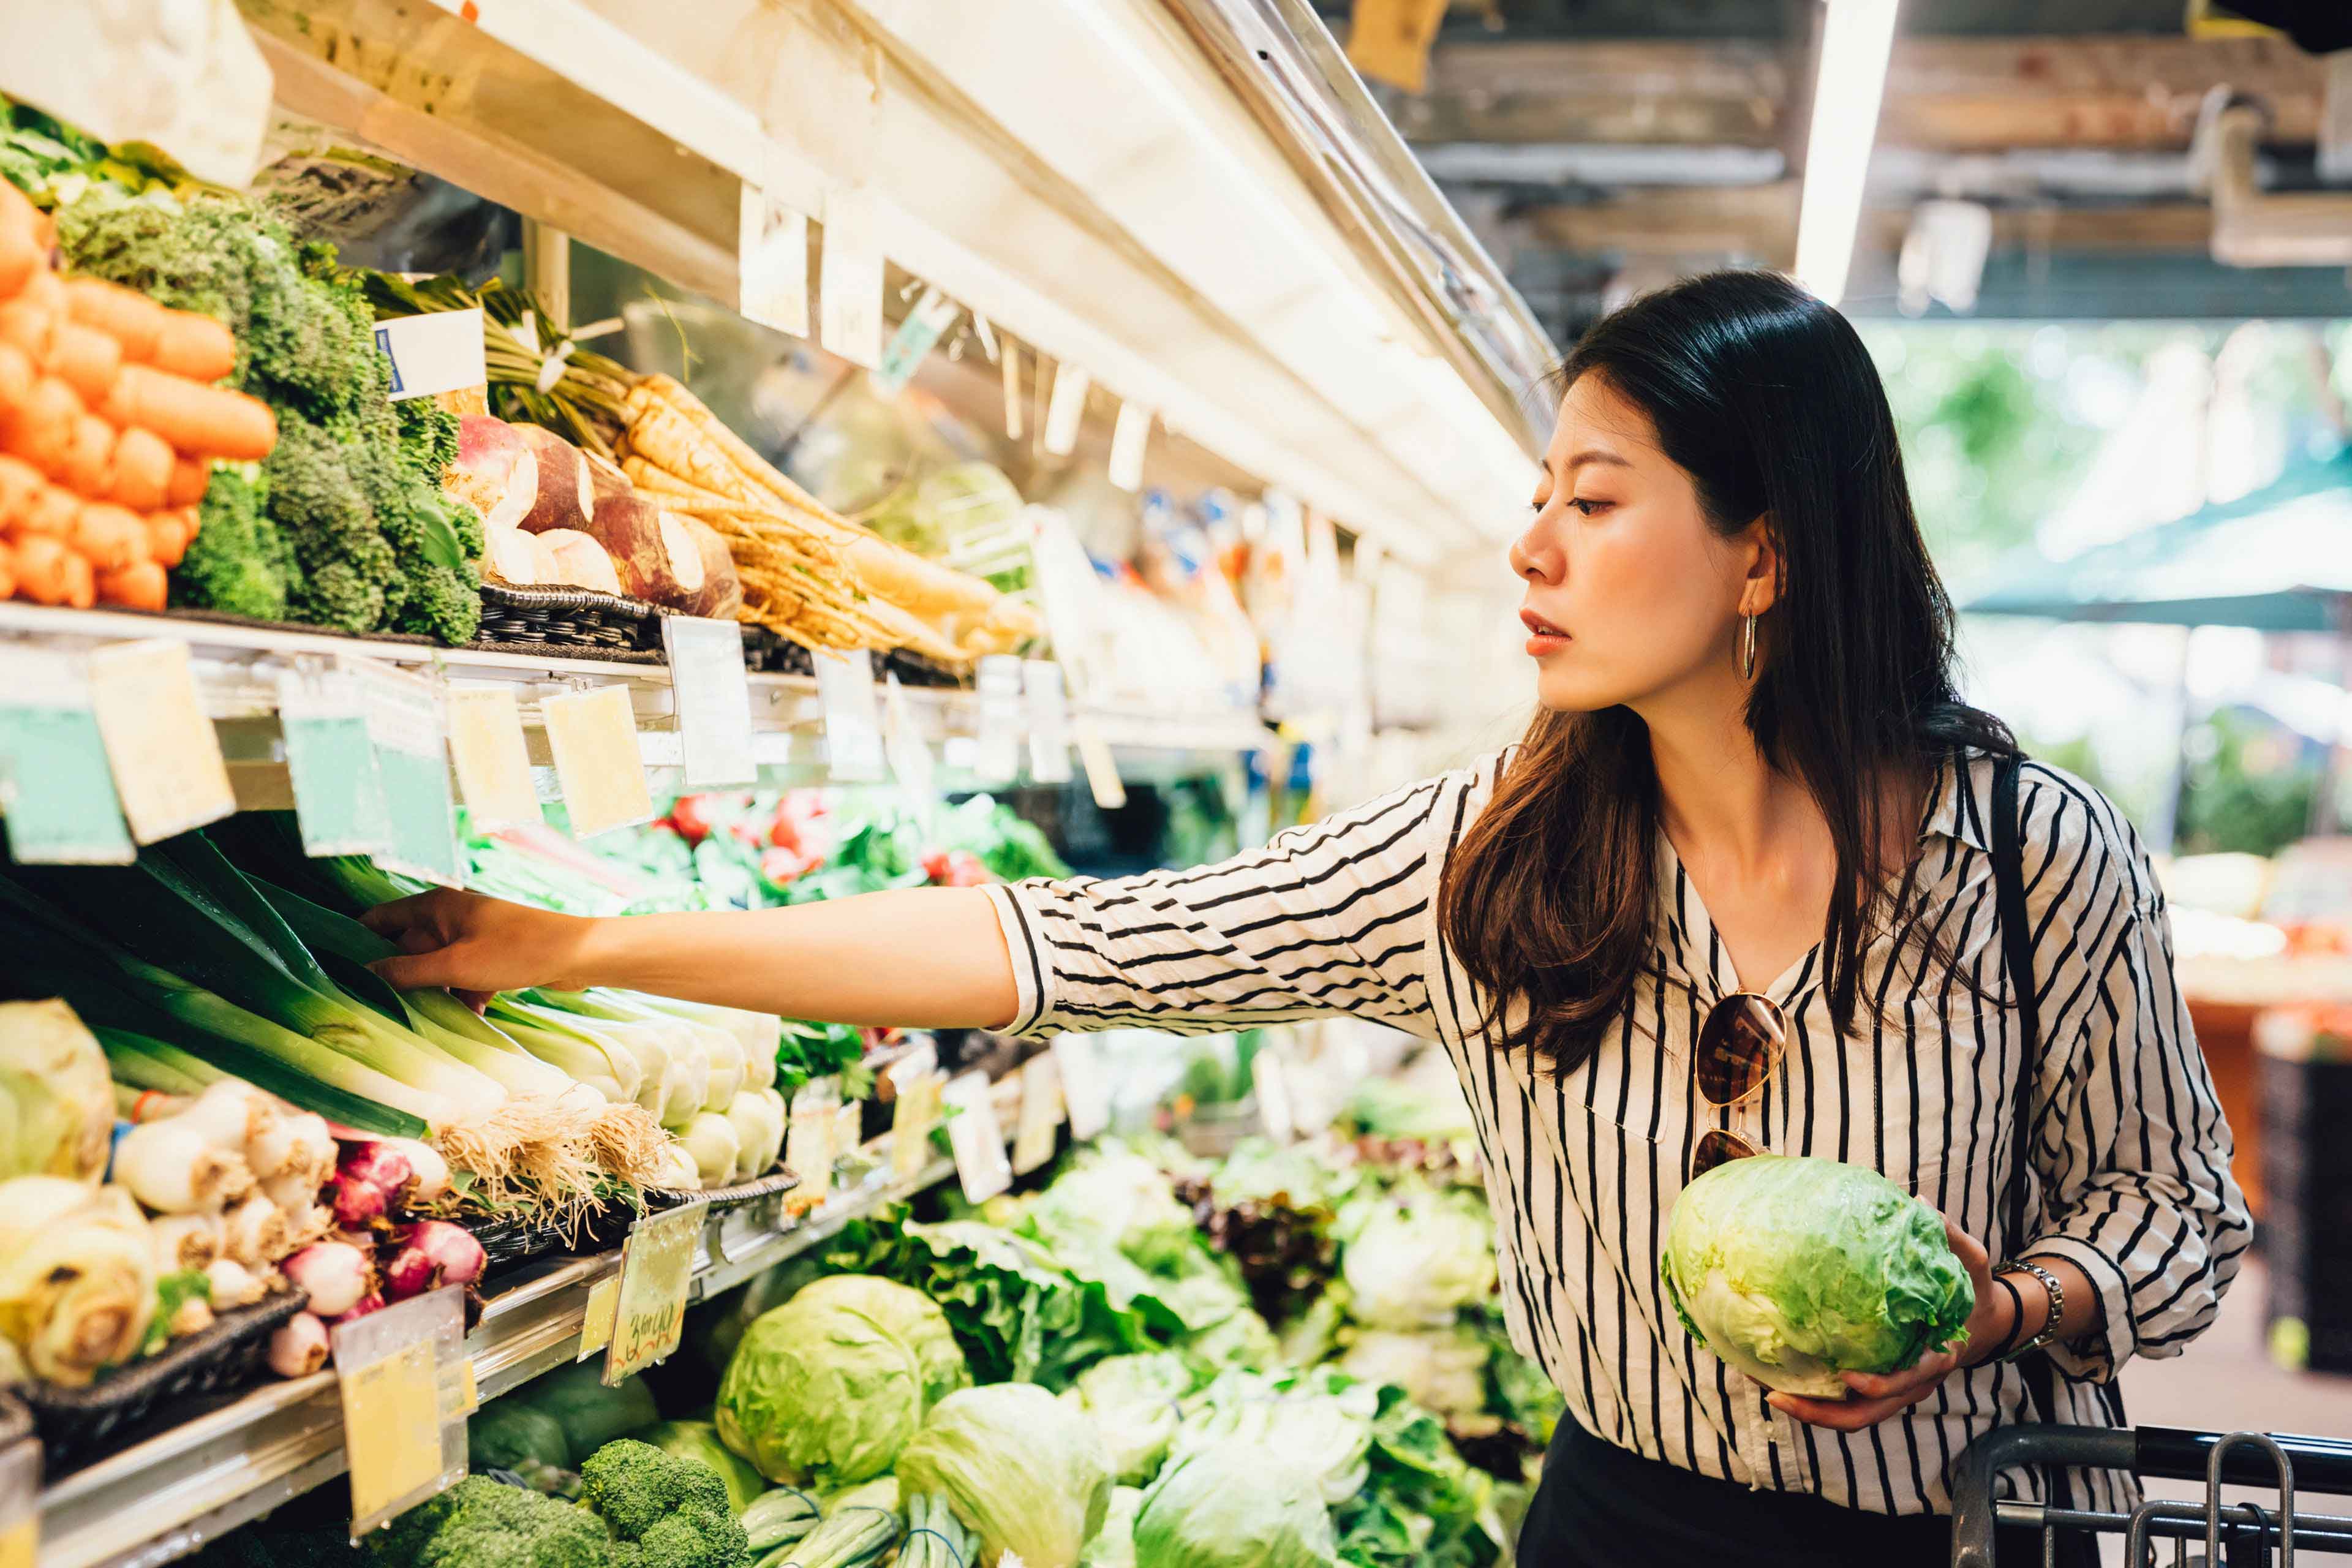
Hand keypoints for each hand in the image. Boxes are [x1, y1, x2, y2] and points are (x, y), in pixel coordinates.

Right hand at [360, 887, 596, 1001]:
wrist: (578, 954)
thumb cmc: (516, 950)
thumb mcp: (455, 965)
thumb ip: (407, 972)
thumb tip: (364, 975)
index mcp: (435, 905)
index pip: (381, 919)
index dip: (357, 941)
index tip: (335, 969)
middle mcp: (450, 916)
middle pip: (407, 949)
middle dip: (397, 978)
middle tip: (374, 1008)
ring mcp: (472, 937)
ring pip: (436, 968)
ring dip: (433, 993)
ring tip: (420, 1020)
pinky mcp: (492, 957)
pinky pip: (464, 979)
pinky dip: (464, 997)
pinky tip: (471, 1017)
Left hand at [1768, 1216, 2008, 1431]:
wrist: (1983, 1322)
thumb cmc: (1973, 1289)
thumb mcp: (1972, 1260)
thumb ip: (1951, 1235)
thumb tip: (1917, 1201)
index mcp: (1937, 1356)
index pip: (1908, 1381)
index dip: (1879, 1384)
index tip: (1848, 1376)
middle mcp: (1915, 1382)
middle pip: (1869, 1412)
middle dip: (1824, 1414)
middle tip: (1779, 1397)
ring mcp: (1898, 1389)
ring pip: (1856, 1416)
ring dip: (1814, 1413)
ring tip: (1770, 1395)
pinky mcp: (1883, 1386)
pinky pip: (1851, 1404)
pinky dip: (1820, 1401)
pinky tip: (1782, 1383)